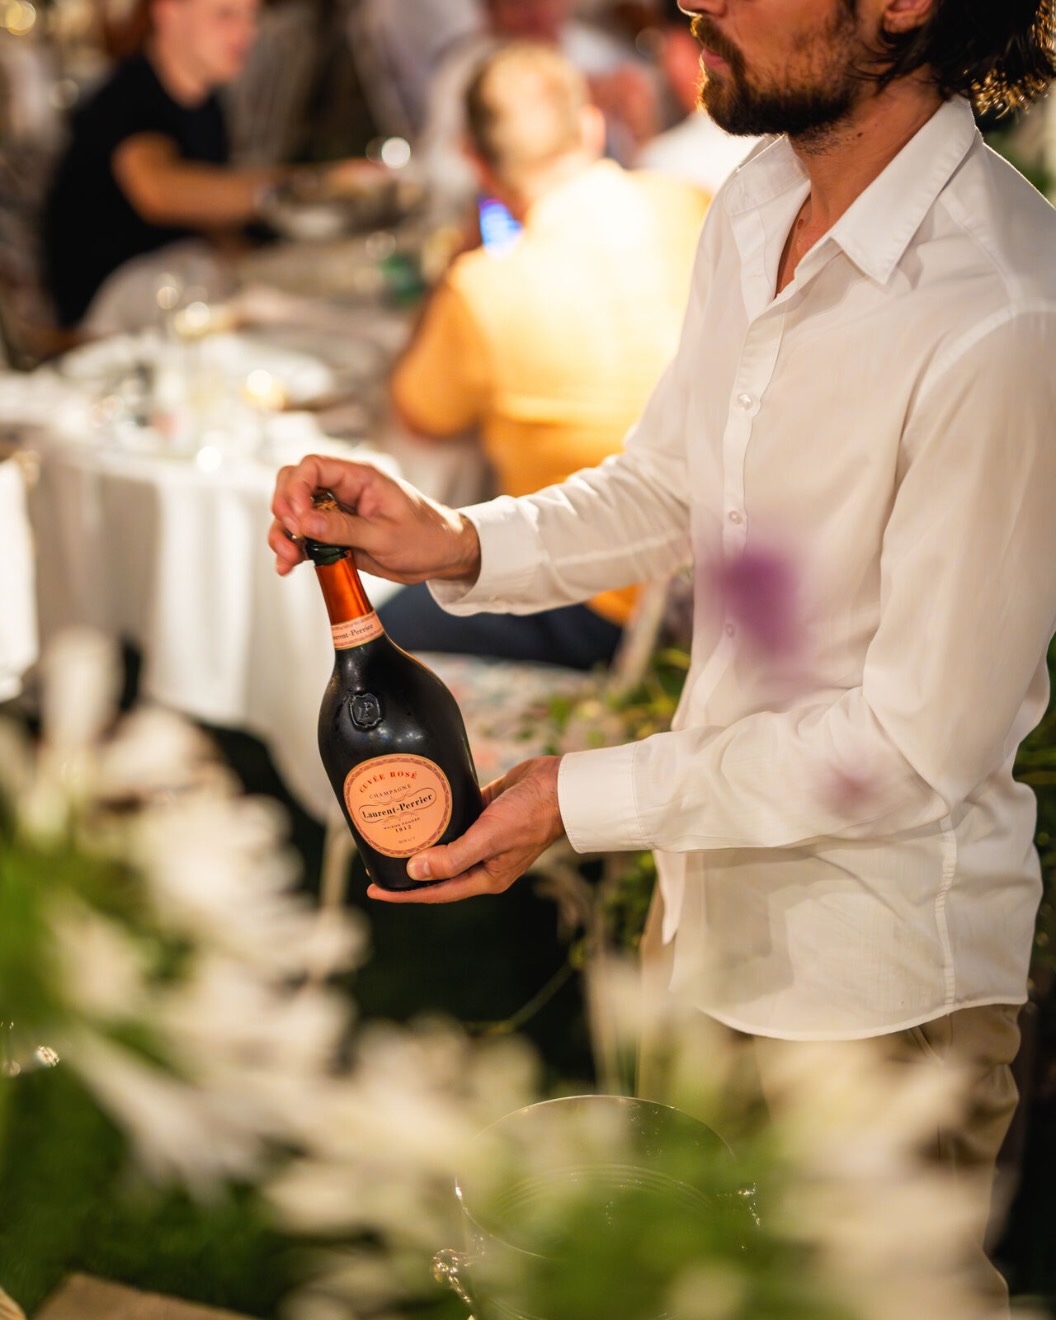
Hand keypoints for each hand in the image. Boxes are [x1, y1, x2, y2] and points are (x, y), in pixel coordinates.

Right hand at [268, 453, 480, 582]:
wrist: (442, 555)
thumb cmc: (425, 537)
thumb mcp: (386, 536)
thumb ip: (344, 529)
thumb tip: (304, 522)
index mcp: (359, 478)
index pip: (313, 466)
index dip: (296, 488)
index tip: (299, 517)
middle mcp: (342, 490)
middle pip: (294, 484)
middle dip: (284, 508)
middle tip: (293, 535)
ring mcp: (336, 513)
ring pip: (294, 513)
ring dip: (283, 533)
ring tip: (288, 559)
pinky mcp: (334, 535)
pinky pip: (304, 536)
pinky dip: (292, 549)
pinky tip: (287, 567)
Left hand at [367, 758, 564, 903]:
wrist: (561, 786)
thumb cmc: (531, 816)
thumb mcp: (489, 839)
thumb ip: (453, 858)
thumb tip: (415, 873)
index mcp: (486, 877)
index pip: (436, 892)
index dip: (405, 893)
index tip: (375, 889)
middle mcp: (483, 861)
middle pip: (437, 871)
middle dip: (408, 870)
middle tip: (376, 862)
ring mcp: (485, 837)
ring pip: (445, 844)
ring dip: (422, 841)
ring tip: (392, 835)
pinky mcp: (486, 813)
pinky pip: (456, 817)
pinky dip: (438, 815)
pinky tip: (418, 806)